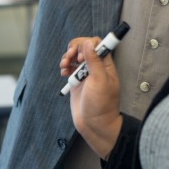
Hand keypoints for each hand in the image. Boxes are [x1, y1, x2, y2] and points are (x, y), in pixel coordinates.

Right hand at [60, 37, 122, 158]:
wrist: (94, 125)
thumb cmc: (101, 104)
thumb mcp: (100, 80)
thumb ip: (94, 60)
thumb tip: (89, 43)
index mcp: (105, 64)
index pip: (97, 44)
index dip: (87, 45)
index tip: (82, 57)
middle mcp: (95, 66)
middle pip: (83, 47)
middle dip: (74, 49)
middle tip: (70, 57)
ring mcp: (85, 73)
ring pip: (75, 56)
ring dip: (67, 57)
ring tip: (64, 65)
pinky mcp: (77, 81)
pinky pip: (69, 68)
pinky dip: (65, 67)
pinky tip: (63, 72)